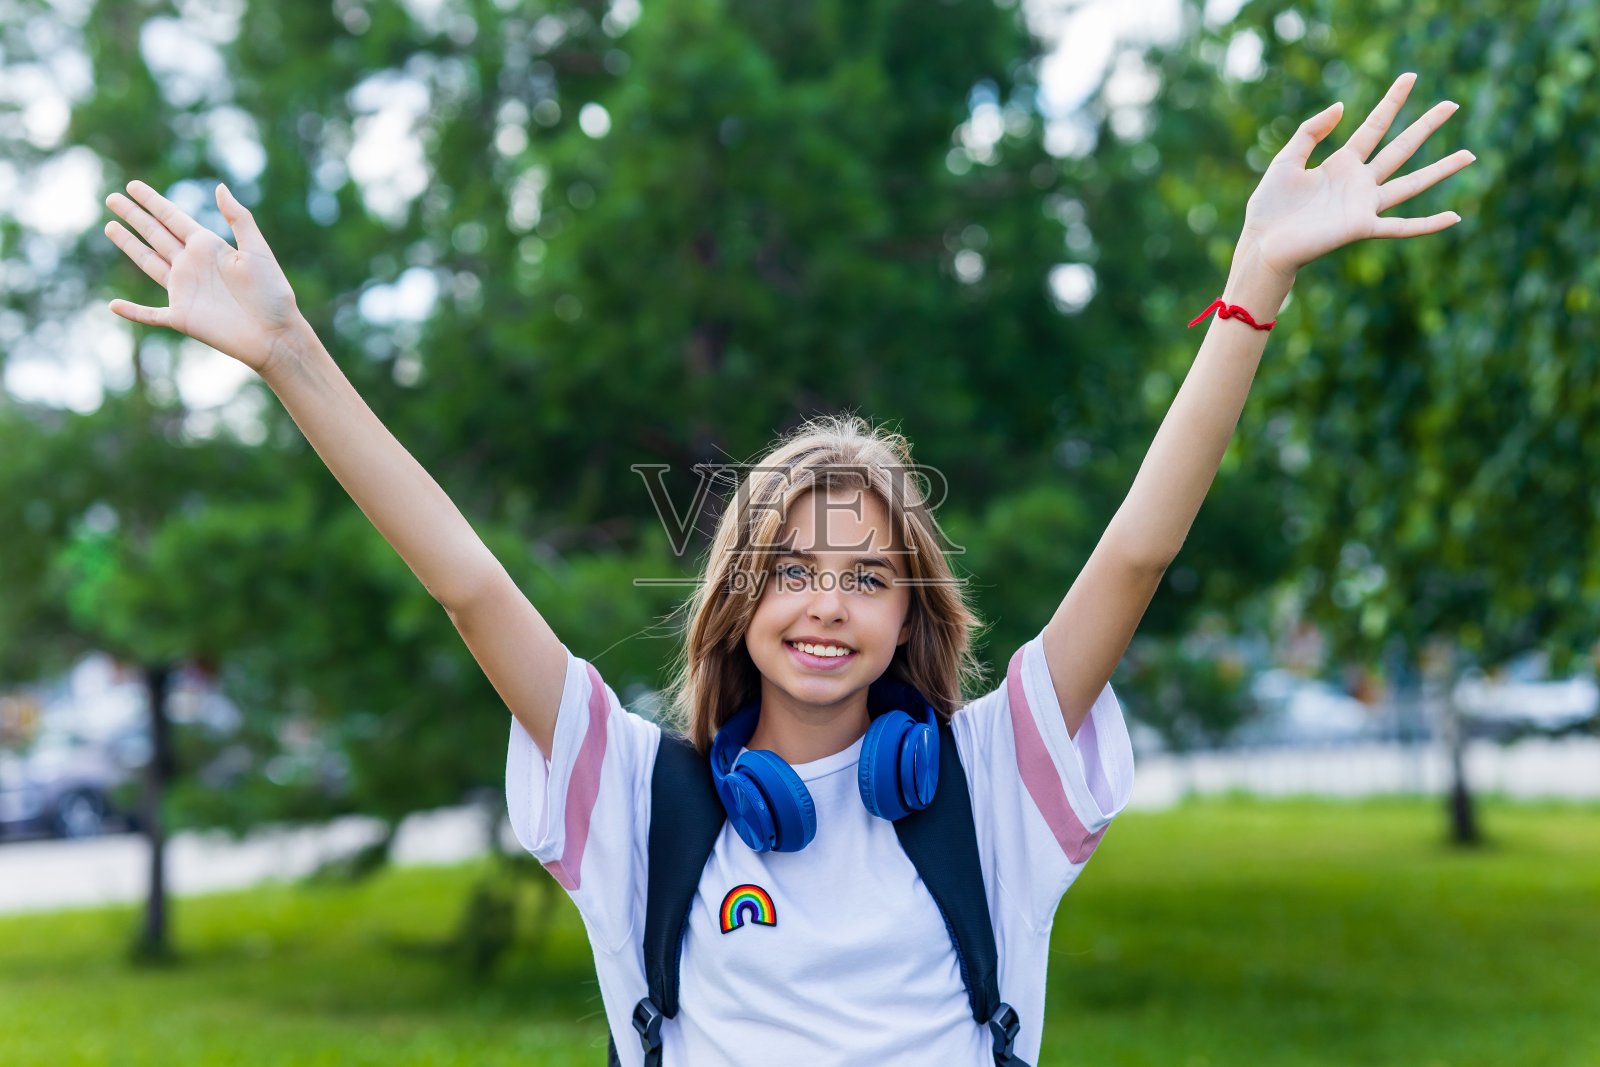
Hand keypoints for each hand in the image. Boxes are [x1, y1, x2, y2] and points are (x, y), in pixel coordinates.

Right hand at [104, 181, 303, 376]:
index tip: (132, 185)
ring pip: (148, 262)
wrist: (276, 334)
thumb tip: (219, 187)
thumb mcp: (258, 251)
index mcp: (208, 247)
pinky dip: (133, 311)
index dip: (152, 202)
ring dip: (129, 245)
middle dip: (134, 216)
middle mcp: (192, 265)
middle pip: (155, 234)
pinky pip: (150, 314)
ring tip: (110, 226)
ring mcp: (184, 290)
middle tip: (111, 198)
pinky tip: (114, 305)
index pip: (173, 218)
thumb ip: (239, 219)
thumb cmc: (273, 293)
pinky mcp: (182, 317)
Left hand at [1240, 72, 1475, 278]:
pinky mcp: (1362, 227)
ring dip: (1441, 170)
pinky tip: (1455, 218)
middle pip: (1400, 148)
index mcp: (1342, 163)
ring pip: (1411, 183)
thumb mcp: (1286, 159)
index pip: (1374, 126)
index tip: (1411, 76)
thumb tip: (1342, 106)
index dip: (1392, 101)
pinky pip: (1401, 227)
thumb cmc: (1271, 206)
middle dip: (1426, 126)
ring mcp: (1364, 205)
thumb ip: (1311, 131)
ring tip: (1469, 155)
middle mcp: (1359, 182)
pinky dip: (1428, 224)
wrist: (1263, 242)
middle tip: (1452, 104)